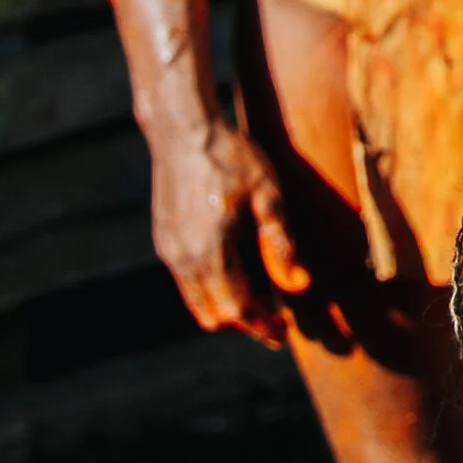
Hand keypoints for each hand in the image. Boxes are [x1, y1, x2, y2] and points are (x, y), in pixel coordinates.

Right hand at [149, 118, 310, 349]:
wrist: (183, 128)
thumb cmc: (230, 156)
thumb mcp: (267, 194)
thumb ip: (280, 242)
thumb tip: (298, 285)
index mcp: (210, 251)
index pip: (237, 307)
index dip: (261, 325)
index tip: (283, 333)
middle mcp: (183, 259)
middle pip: (213, 313)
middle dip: (245, 322)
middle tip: (274, 320)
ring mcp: (169, 250)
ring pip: (196, 301)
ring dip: (226, 307)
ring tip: (259, 300)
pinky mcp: (164, 239)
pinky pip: (187, 282)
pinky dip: (211, 289)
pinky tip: (235, 273)